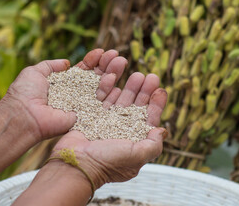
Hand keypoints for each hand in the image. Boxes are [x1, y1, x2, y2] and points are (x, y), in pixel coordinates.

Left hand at [4, 49, 127, 140]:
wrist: (24, 115)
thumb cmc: (25, 93)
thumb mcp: (35, 72)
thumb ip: (51, 65)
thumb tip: (67, 63)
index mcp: (65, 84)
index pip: (83, 70)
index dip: (93, 61)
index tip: (102, 51)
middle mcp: (76, 94)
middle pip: (96, 78)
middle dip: (107, 65)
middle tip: (116, 55)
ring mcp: (83, 105)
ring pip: (102, 88)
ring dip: (112, 73)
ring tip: (121, 61)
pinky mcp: (87, 116)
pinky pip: (101, 103)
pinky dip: (109, 90)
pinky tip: (113, 77)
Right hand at [51, 71, 167, 187]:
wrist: (77, 164)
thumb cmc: (108, 162)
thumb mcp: (137, 156)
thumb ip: (153, 145)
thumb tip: (162, 131)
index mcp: (134, 141)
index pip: (149, 119)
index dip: (156, 104)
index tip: (161, 90)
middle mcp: (122, 132)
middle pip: (136, 106)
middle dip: (144, 91)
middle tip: (150, 76)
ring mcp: (106, 124)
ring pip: (121, 101)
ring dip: (130, 87)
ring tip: (137, 74)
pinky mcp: (91, 118)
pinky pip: (103, 99)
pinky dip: (110, 89)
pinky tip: (117, 80)